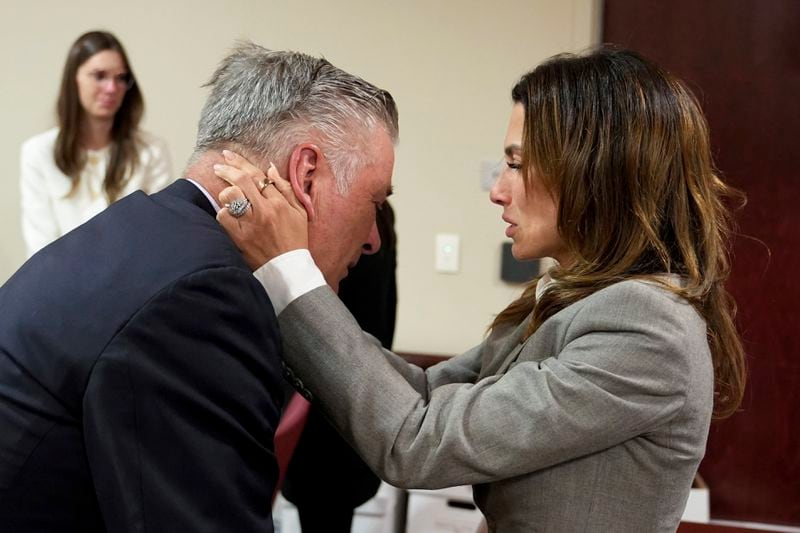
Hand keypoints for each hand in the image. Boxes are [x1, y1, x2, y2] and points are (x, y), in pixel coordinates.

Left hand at [215, 150, 308, 269]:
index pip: (257, 175)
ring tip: (228, 196)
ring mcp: (251, 224)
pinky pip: (223, 217)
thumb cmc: (294, 240)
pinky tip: (229, 215)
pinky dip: (224, 213)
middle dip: (227, 169)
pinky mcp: (240, 237)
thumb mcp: (299, 212)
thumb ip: (285, 189)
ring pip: (230, 197)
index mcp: (279, 203)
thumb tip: (270, 168)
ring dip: (226, 194)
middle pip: (241, 180)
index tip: (229, 156)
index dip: (240, 162)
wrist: (288, 269)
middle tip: (219, 166)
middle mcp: (264, 211)